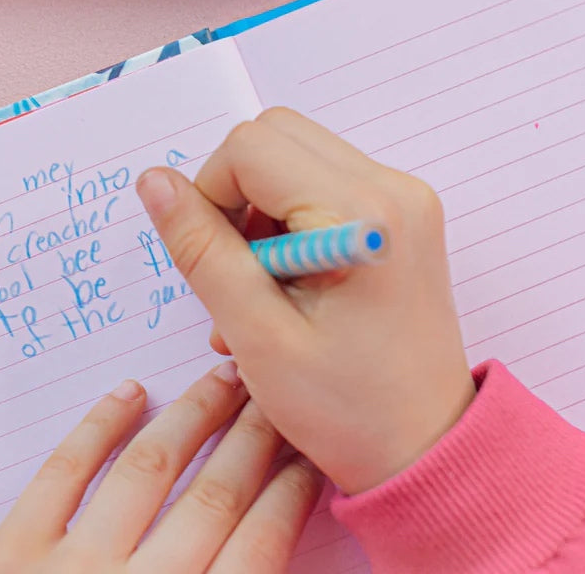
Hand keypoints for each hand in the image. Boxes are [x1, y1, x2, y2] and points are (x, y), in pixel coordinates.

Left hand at [0, 363, 320, 573]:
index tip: (307, 457)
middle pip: (213, 499)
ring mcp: (70, 568)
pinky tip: (131, 391)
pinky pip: (63, 471)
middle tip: (275, 397)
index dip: (288, 496)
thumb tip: (263, 547)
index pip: (258, 549)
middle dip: (253, 441)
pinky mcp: (12, 551)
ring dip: (192, 417)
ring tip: (222, 379)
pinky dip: (100, 426)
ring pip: (147, 470)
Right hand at [135, 109, 475, 494]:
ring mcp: (403, 196)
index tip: (215, 260)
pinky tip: (289, 278)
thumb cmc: (350, 409)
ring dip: (259, 206)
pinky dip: (287, 215)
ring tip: (264, 284)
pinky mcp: (400, 211)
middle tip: (238, 268)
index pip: (249, 147)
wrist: (429, 451)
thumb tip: (155, 182)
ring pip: (293, 153)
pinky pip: (320, 178)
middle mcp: (392, 187)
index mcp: (362, 213)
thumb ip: (201, 249)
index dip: (210, 193)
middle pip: (273, 134)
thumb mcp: (257, 335)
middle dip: (235, 192)